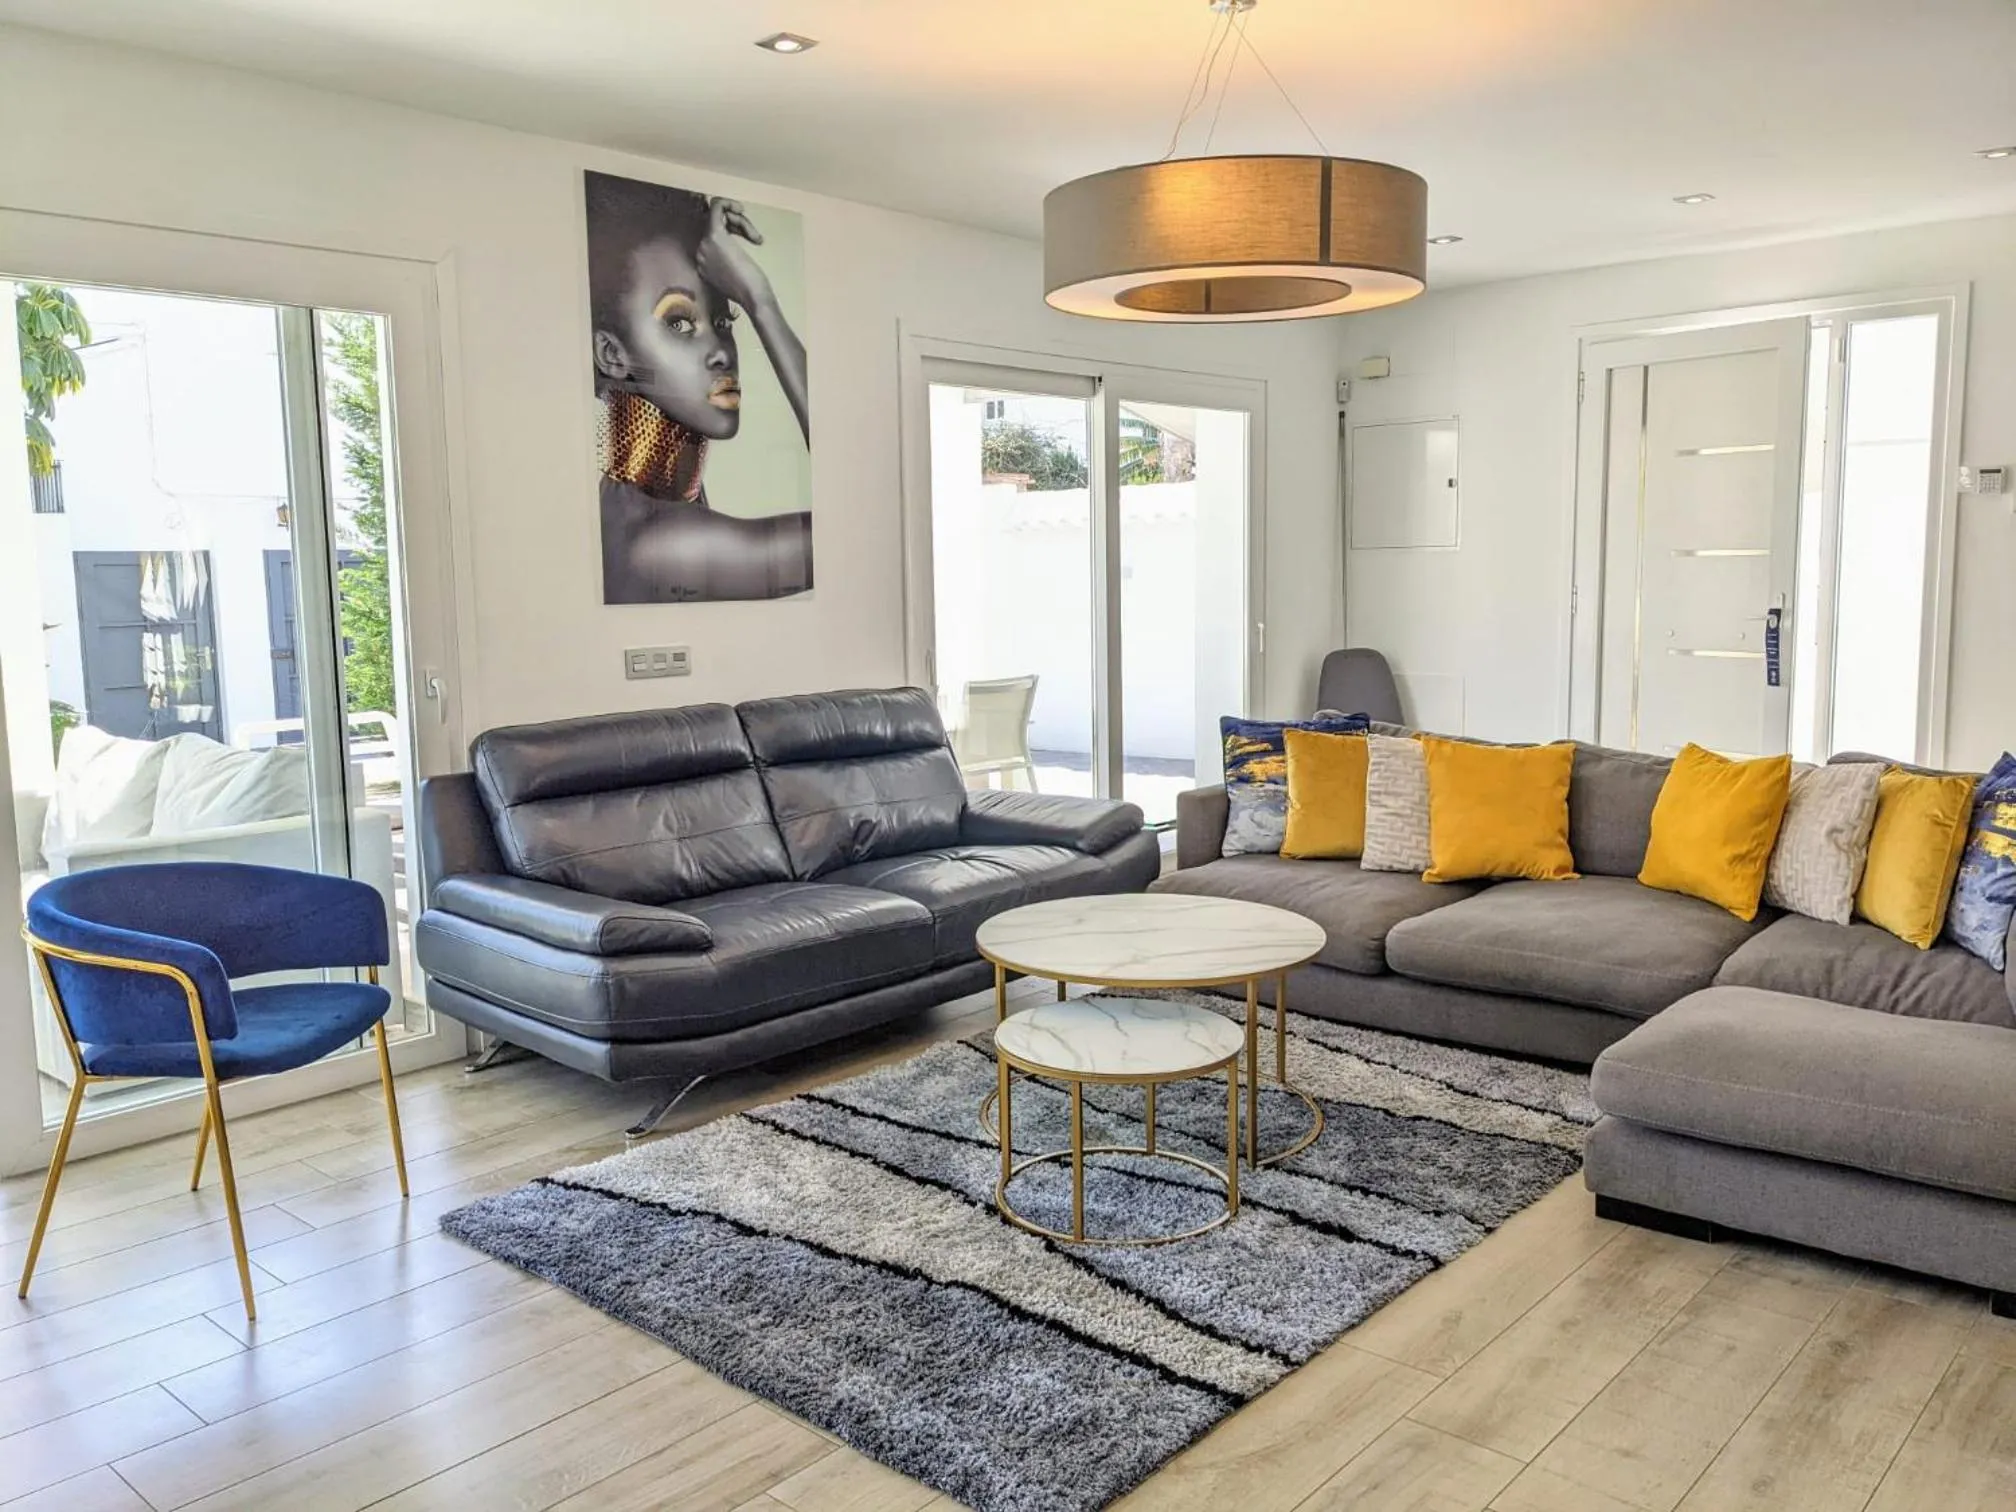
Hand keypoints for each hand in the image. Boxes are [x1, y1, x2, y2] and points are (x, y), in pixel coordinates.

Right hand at [696, 197, 774, 313]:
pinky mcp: (715, 235)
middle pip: (717, 224)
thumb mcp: (738, 273)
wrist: (754, 298)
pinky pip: (717, 208)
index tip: (751, 238)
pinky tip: (740, 209)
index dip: (735, 230)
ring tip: (755, 237)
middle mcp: (701, 252)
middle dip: (739, 224)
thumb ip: (731, 258)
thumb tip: (738, 240)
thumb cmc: (753, 290)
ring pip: (719, 216)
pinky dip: (728, 204)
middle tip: (755, 238)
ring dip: (740, 221)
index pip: (715, 234)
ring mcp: (705, 244)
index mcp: (704, 262)